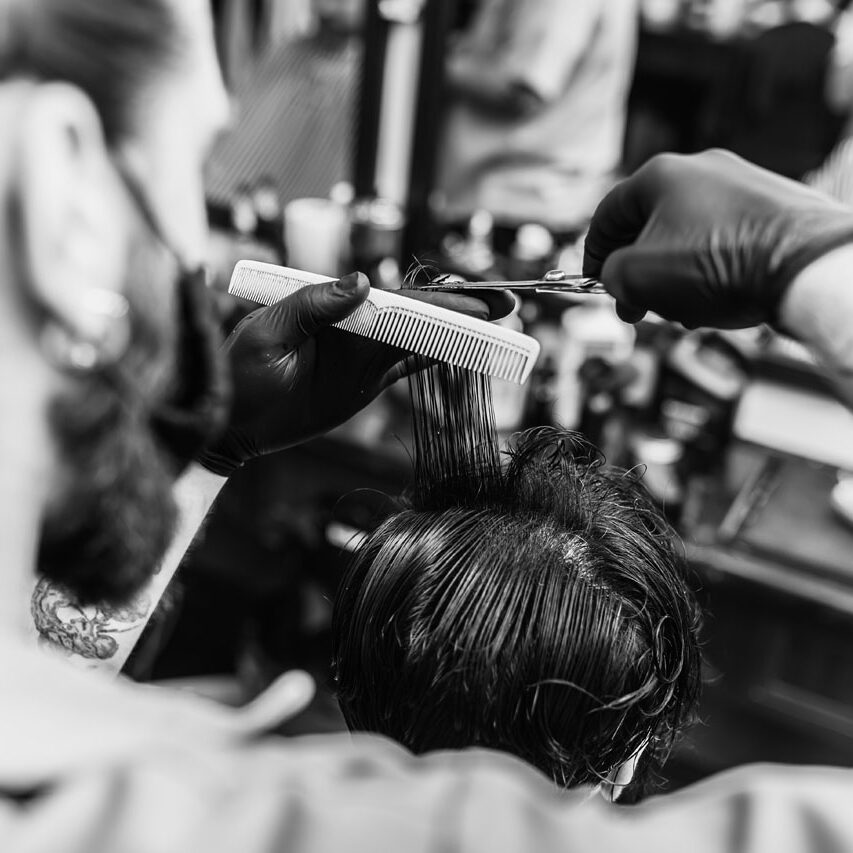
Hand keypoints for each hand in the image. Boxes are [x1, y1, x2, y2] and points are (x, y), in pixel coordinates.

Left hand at [200, 273, 512, 475]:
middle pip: (419, 315)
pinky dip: (437, 356)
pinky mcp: (364, 382)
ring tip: (499, 327)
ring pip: (420, 339)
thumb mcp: (268, 335)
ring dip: (458, 332)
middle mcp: (356, 327)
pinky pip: (407, 365)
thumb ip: (312, 307)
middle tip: (507, 304)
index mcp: (336, 308)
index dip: (440, 300)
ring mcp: (363, 355)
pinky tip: (465, 350)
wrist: (229, 421)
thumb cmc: (238, 374)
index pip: (397, 300)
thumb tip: (362, 282)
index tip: (477, 298)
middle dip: (464, 310)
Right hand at [583, 149, 852, 329]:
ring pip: (689, 236)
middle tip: (638, 304)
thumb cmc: (720, 264)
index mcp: (662, 175)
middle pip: (651, 226)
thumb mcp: (637, 277)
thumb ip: (611, 274)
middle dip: (640, 271)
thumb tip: (615, 277)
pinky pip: (726, 240)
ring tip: (683, 309)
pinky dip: (712, 270)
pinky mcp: (775, 208)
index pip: (608, 214)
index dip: (594, 254)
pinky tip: (717, 298)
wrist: (804, 266)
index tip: (597, 282)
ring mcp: (744, 186)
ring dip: (676, 275)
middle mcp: (704, 170)